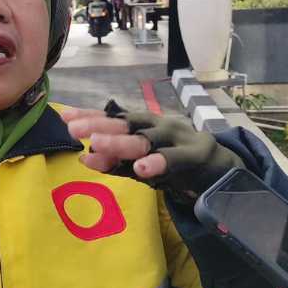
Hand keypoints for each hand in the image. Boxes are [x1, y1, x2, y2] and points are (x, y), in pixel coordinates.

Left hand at [61, 105, 242, 200]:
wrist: (222, 171)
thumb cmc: (177, 163)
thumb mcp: (144, 160)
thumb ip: (116, 161)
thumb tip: (84, 158)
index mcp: (147, 124)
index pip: (114, 117)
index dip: (90, 116)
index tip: (64, 117)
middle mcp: (160, 126)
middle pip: (126, 123)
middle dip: (99, 125)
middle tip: (73, 130)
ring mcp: (178, 139)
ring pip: (146, 140)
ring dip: (121, 142)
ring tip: (97, 144)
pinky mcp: (195, 156)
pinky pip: (175, 160)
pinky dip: (158, 163)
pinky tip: (141, 169)